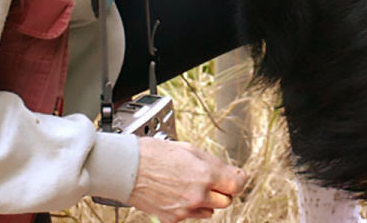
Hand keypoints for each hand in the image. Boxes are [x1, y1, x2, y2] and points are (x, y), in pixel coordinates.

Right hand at [128, 137, 246, 222]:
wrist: (127, 168)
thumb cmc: (155, 154)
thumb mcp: (191, 150)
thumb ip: (214, 164)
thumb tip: (229, 172)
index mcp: (206, 175)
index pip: (238, 185)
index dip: (239, 179)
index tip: (237, 176)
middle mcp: (198, 195)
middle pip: (227, 200)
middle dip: (223, 190)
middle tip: (214, 181)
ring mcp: (185, 209)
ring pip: (210, 210)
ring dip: (208, 200)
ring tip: (193, 186)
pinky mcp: (172, 219)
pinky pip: (191, 215)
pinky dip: (190, 207)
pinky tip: (179, 194)